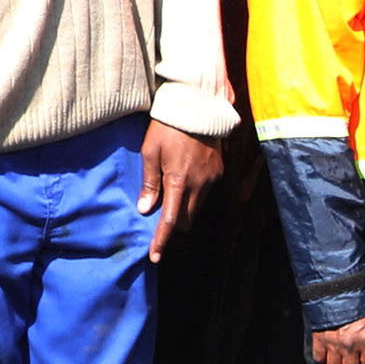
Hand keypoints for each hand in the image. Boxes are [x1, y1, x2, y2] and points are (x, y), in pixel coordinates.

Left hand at [137, 120, 225, 261]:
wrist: (197, 107)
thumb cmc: (167, 127)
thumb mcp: (150, 152)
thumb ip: (150, 183)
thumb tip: (146, 209)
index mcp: (179, 181)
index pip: (171, 220)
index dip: (162, 240)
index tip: (155, 257)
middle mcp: (199, 185)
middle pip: (186, 220)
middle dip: (175, 224)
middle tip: (162, 216)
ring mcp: (211, 179)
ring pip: (197, 208)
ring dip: (185, 208)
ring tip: (173, 191)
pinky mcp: (218, 172)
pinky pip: (205, 193)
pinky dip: (194, 194)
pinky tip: (186, 178)